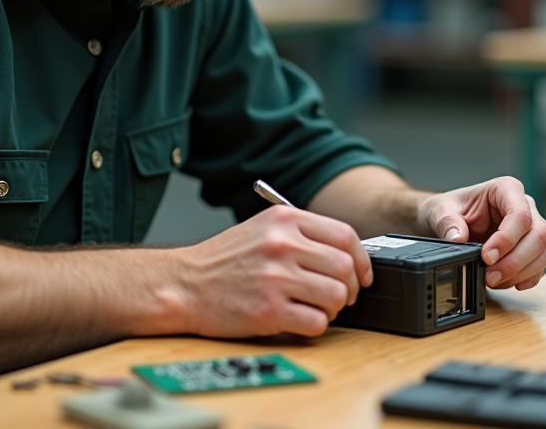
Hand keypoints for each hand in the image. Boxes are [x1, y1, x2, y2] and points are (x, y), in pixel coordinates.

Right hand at [174, 206, 373, 337]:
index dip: (361, 258)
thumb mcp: (262, 229)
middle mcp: (282, 245)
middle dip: (350, 287)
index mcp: (284, 220)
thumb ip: (301, 234)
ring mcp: (275, 278)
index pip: (344, 235)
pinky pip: (317, 322)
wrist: (184, 284)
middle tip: (341, 296)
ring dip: (334, 308)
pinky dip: (316, 325)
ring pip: (336, 296)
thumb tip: (345, 254)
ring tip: (317, 308)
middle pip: (344, 267)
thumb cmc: (222, 260)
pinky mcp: (268, 311)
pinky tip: (300, 320)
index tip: (361, 273)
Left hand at [417, 176, 545, 290]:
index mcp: (506, 189)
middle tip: (491, 276)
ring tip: (494, 281)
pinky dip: (528, 277)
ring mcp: (532, 227)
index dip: (507, 239)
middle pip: (539, 234)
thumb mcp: (440, 210)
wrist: (449, 222)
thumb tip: (457, 237)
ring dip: (522, 271)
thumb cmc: (451, 209)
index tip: (486, 256)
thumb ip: (447, 221)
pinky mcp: (532, 247)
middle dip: (516, 261)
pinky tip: (509, 283)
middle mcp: (525, 206)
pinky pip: (542, 264)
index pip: (520, 214)